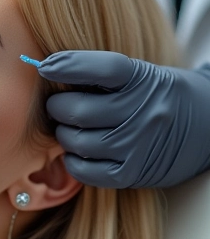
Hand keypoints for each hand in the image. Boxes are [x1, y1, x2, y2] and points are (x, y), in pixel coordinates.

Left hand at [37, 50, 209, 187]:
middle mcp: (143, 112)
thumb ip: (100, 74)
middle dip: (57, 107)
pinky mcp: (132, 173)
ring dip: (64, 135)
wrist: (206, 128)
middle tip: (58, 106)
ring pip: (76, 141)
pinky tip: (78, 152)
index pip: (105, 68)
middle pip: (78, 110)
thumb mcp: (140, 75)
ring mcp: (138, 145)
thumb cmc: (156, 97)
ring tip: (71, 129)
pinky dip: (73, 161)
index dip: (69, 65)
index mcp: (143, 80)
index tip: (45, 66)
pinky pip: (85, 170)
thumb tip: (47, 69)